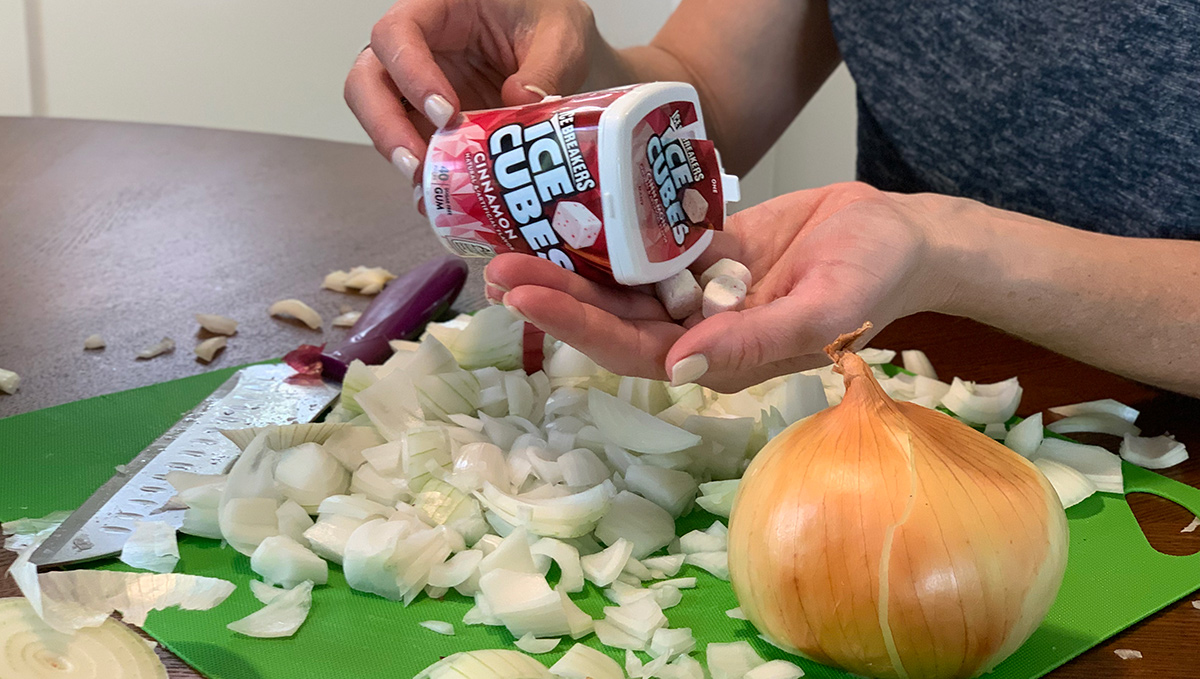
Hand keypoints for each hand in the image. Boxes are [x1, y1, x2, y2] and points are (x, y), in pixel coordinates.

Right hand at [345, 0, 600, 187]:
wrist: (564, 53)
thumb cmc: (550, 24)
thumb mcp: (561, 34)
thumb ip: (546, 66)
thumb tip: (520, 104)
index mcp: (437, 11)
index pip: (396, 34)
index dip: (409, 73)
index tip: (445, 112)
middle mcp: (417, 49)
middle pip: (367, 82)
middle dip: (384, 126)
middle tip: (418, 162)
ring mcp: (418, 89)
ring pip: (382, 121)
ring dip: (402, 156)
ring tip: (431, 189)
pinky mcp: (430, 124)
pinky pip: (415, 150)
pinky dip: (425, 175)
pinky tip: (444, 198)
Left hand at [484, 182, 951, 391]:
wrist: (899, 236)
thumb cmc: (873, 282)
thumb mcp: (822, 313)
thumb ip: (754, 344)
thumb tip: (681, 369)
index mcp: (720, 359)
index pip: (636, 351)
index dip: (579, 326)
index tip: (527, 297)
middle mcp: (698, 331)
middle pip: (614, 318)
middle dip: (556, 295)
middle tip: (497, 269)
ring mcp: (698, 290)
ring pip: (623, 283)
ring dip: (571, 266)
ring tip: (514, 243)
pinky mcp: (704, 252)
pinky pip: (648, 244)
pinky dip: (610, 233)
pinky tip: (569, 214)